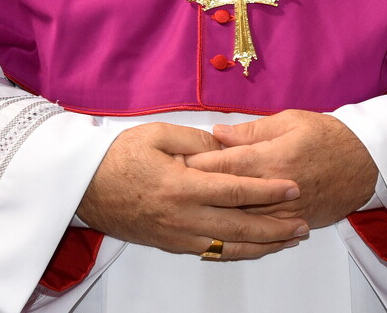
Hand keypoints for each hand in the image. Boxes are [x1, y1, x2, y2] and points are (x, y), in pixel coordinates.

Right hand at [78, 121, 307, 259]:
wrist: (83, 187)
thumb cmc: (119, 156)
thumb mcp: (159, 134)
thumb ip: (197, 142)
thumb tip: (227, 147)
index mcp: (183, 186)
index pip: (236, 191)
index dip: (268, 191)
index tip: (293, 188)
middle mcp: (184, 217)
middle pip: (240, 227)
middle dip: (276, 226)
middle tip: (303, 224)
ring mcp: (178, 236)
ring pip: (229, 247)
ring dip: (263, 245)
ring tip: (288, 240)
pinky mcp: (171, 245)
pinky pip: (212, 253)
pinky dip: (238, 252)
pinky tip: (253, 247)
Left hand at [185, 110, 376, 229]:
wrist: (367, 161)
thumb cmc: (327, 135)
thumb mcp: (289, 120)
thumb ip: (251, 130)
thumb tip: (218, 133)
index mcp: (272, 158)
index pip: (226, 165)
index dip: (199, 166)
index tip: (176, 165)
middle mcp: (277, 188)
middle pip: (229, 195)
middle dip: (201, 193)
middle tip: (174, 192)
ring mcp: (287, 211)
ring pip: (244, 220)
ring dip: (217, 217)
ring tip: (191, 214)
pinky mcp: (297, 223)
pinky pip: (264, 235)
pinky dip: (243, 236)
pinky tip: (224, 236)